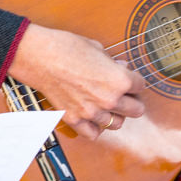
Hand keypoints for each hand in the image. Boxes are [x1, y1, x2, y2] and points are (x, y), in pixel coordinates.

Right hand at [10, 23, 146, 140]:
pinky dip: (95, 127)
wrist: (39, 56)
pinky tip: (93, 117)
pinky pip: (94, 133)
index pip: (141, 86)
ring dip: (115, 114)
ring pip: (118, 124)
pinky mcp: (75, 119)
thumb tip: (120, 69)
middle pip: (136, 110)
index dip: (135, 80)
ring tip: (107, 105)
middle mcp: (109, 100)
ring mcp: (92, 112)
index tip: (130, 79)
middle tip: (123, 94)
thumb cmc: (66, 47)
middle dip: (132, 100)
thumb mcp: (97, 48)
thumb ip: (112, 63)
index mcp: (119, 80)